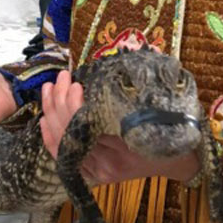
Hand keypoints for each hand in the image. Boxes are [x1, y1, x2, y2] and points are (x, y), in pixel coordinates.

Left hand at [40, 70, 199, 184]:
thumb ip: (143, 82)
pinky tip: (44, 118)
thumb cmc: (170, 126)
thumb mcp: (161, 104)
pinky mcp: (92, 175)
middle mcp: (111, 162)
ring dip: (51, 114)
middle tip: (61, 78)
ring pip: (63, 143)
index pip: (90, 125)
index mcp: (129, 144)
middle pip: (72, 132)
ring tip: (50, 88)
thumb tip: (138, 48)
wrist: (178, 160)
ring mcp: (99, 171)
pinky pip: (63, 157)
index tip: (76, 83)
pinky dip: (50, 137)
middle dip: (60, 102)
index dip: (75, 104)